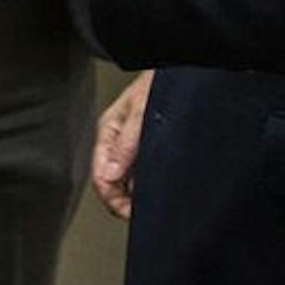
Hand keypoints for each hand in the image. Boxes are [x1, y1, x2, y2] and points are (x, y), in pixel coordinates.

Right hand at [92, 71, 150, 219]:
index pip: (100, 175)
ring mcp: (132, 147)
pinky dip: (147, 186)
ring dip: (136, 195)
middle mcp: (118, 142)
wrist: (183, 72)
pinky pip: (141, 176)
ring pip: (126, 182)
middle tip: (143, 212)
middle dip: (123, 201)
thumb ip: (126, 142)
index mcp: (108, 131)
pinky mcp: (147, 150)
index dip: (113, 198)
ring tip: (153, 202)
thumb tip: (111, 175)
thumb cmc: (161, 82)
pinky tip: (159, 188)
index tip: (130, 212)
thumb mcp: (142, 109)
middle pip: (111, 183)